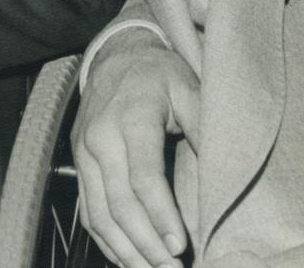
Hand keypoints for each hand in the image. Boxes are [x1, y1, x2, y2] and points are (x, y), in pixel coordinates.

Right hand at [71, 32, 199, 267]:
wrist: (119, 57)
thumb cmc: (161, 77)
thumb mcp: (190, 91)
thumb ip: (205, 130)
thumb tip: (225, 179)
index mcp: (130, 118)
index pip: (143, 178)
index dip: (162, 217)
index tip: (181, 247)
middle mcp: (100, 138)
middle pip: (119, 204)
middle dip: (146, 245)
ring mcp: (83, 153)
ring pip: (99, 214)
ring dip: (126, 251)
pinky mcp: (78, 164)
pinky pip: (88, 212)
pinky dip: (107, 241)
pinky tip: (129, 259)